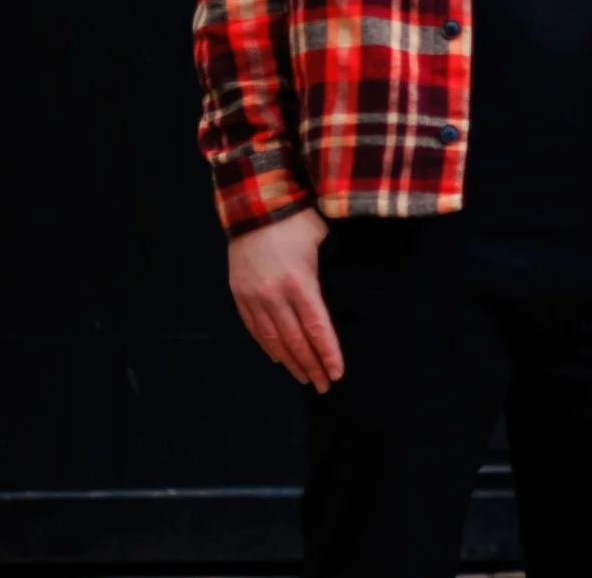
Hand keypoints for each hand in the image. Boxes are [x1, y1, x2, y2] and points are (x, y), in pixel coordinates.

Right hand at [228, 207, 343, 390]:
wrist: (253, 205)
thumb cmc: (296, 219)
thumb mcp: (322, 239)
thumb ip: (331, 270)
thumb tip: (353, 288)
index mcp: (299, 281)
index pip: (316, 327)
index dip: (327, 353)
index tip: (337, 374)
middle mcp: (273, 295)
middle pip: (295, 340)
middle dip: (312, 366)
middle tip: (324, 386)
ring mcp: (253, 296)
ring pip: (273, 339)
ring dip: (290, 362)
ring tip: (305, 378)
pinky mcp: (239, 294)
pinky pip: (254, 328)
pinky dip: (268, 346)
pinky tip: (279, 359)